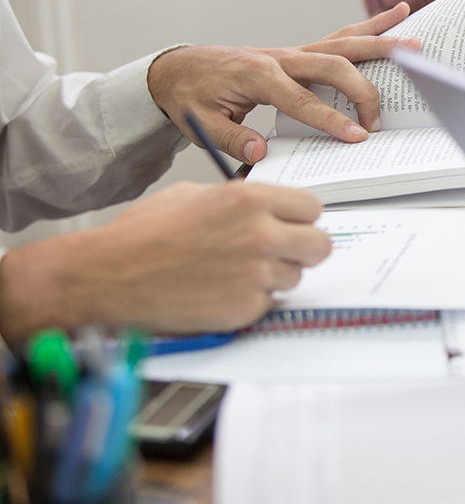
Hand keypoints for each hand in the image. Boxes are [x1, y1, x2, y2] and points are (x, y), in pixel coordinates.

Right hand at [0, 182, 330, 341]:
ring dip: (273, 277)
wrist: (106, 277)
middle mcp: (260, 235)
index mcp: (250, 200)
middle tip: (280, 253)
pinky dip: (250, 301)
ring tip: (233, 273)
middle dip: (302, 249)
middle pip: (319, 245)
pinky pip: (267, 304)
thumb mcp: (192, 195)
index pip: (312, 208)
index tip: (292, 225)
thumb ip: (240, 200)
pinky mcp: (245, 308)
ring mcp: (256, 275)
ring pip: (294, 277)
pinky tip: (220, 292)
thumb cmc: (141, 236)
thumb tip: (268, 208)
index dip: (300, 219)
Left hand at [148, 1, 419, 164]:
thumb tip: (260, 152)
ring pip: (345, 44)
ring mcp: (295, 51)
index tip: (356, 137)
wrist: (179, 69)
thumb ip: (231, 138)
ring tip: (415, 44)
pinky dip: (370, 26)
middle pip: (334, 66)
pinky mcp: (301, 52)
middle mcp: (282, 57)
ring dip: (382, 43)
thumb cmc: (191, 96)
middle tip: (378, 120)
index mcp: (259, 76)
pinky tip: (397, 15)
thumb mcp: (200, 123)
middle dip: (363, 92)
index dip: (332, 119)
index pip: (303, 100)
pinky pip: (341, 37)